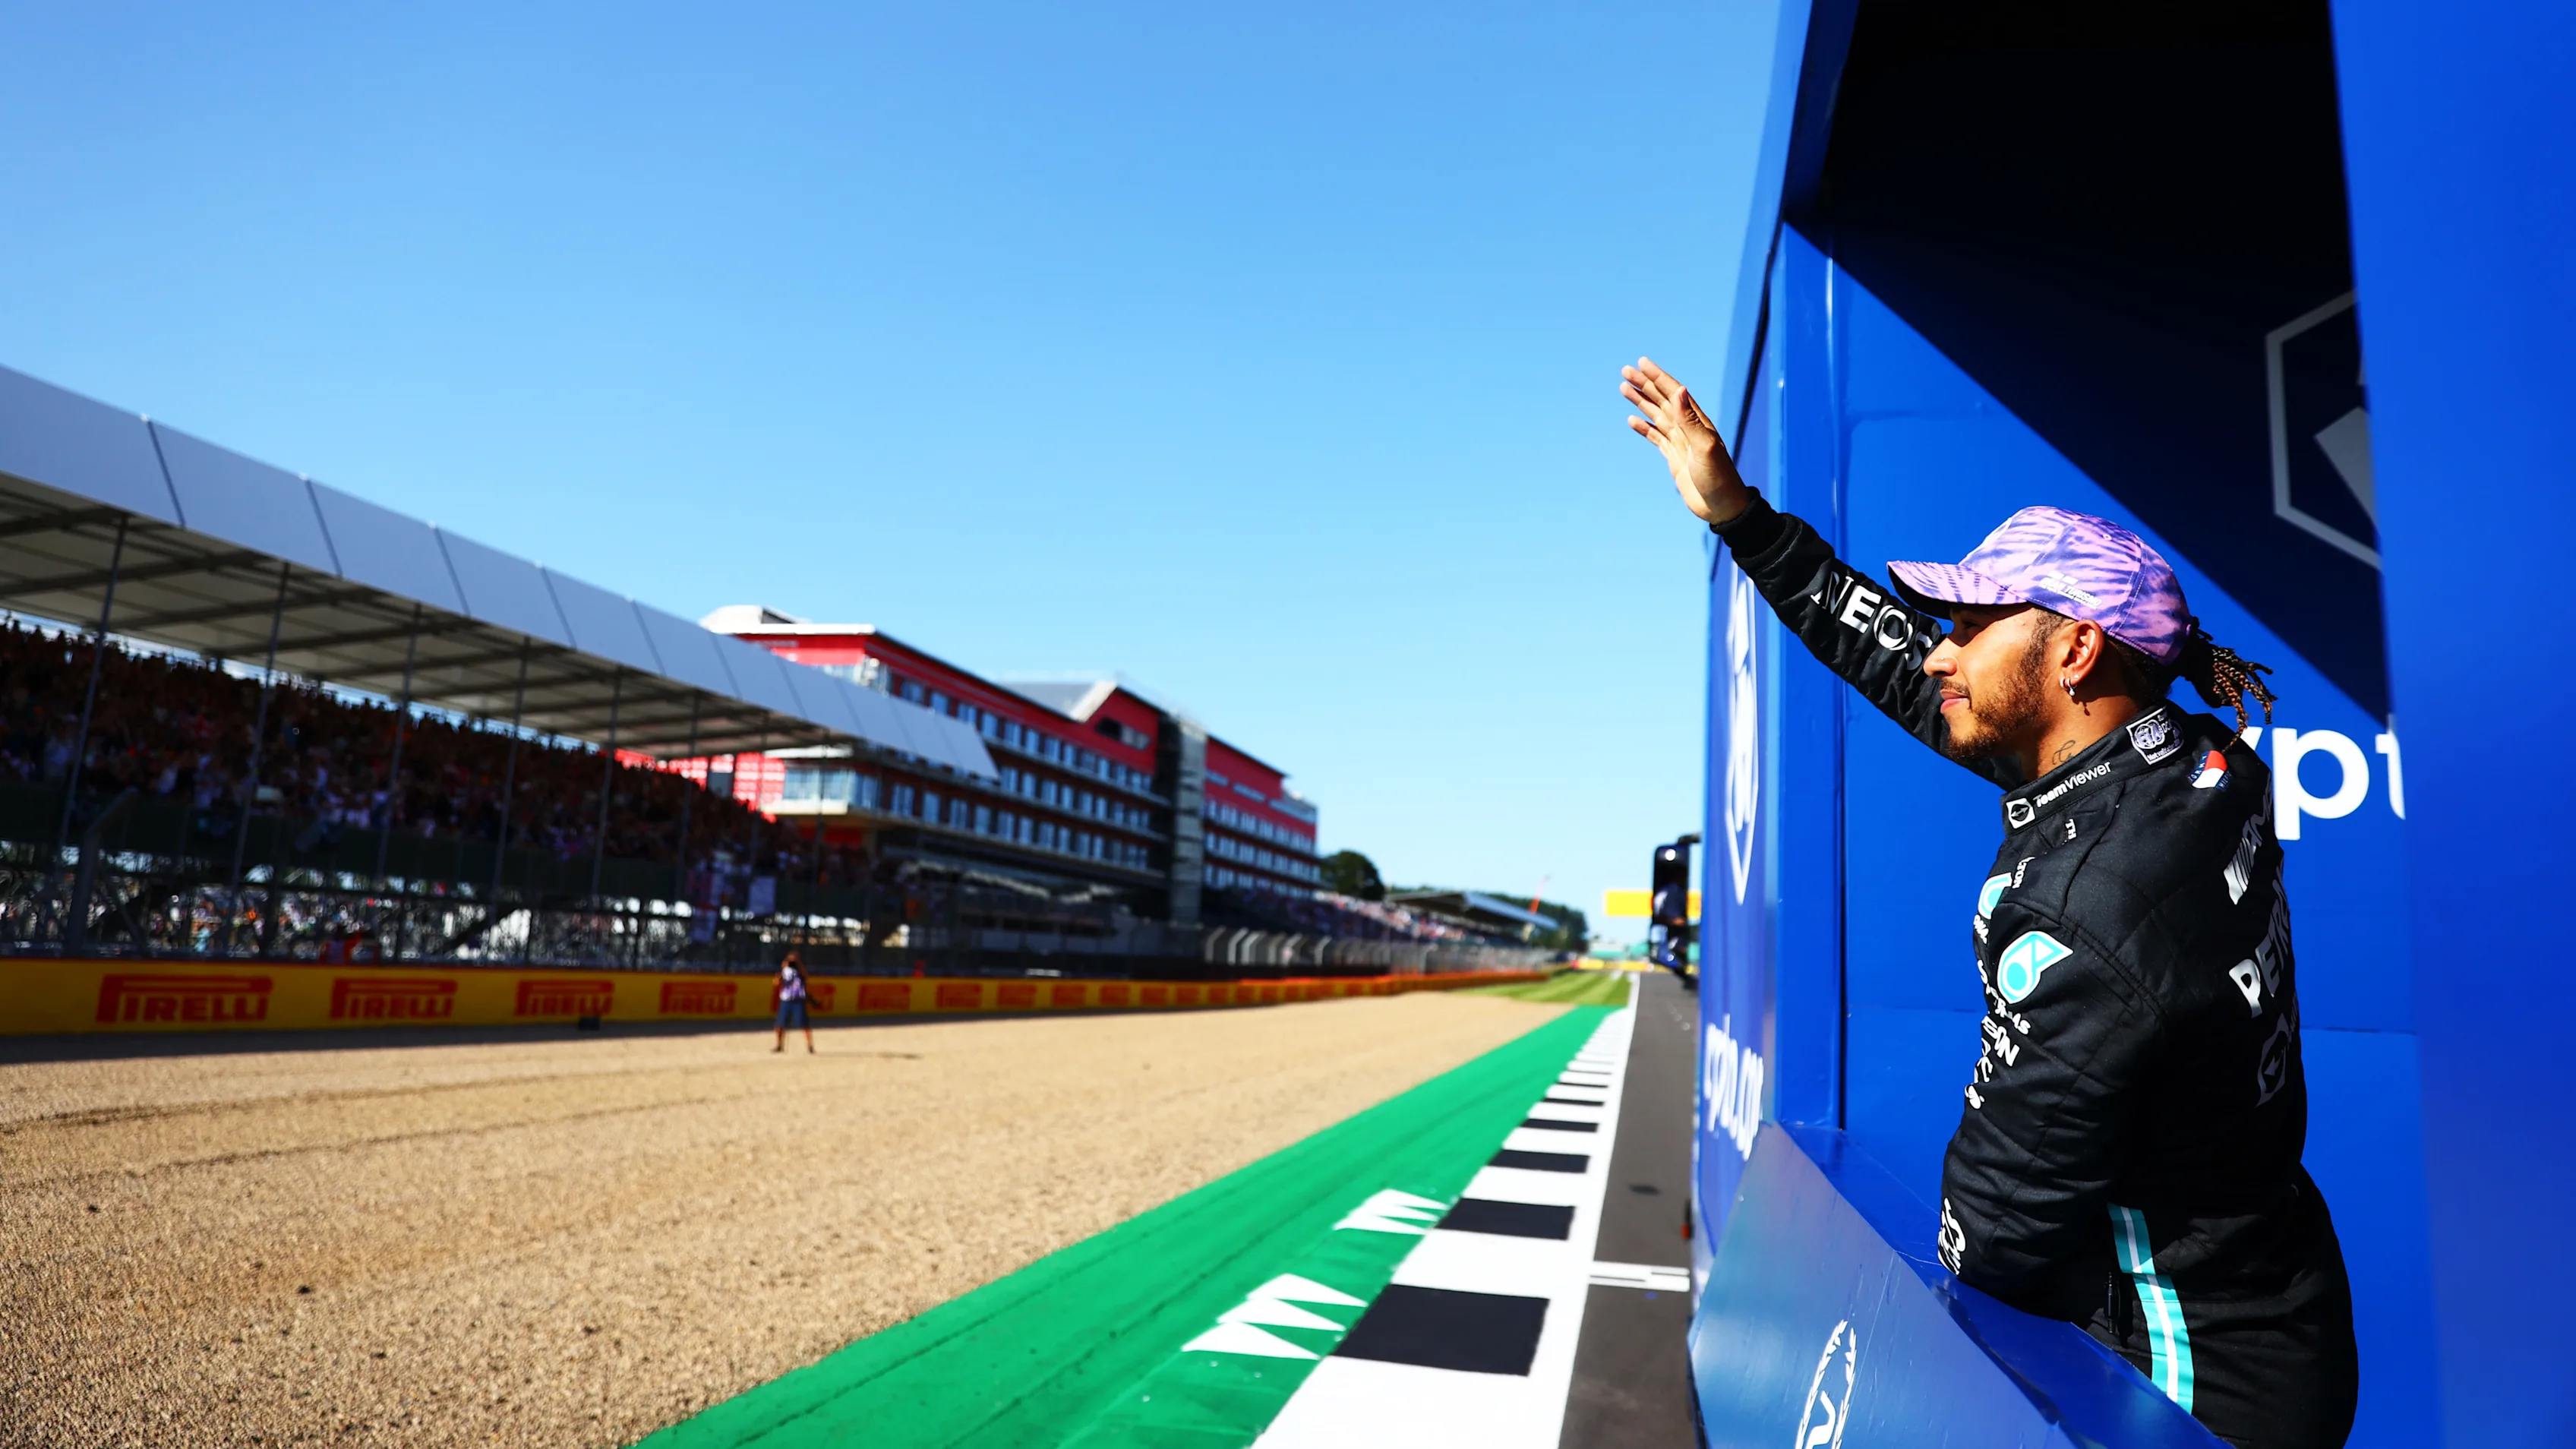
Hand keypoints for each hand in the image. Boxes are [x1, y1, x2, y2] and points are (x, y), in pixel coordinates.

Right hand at [1621, 357, 1748, 524]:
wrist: (1722, 506)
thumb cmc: (1719, 477)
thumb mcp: (1704, 447)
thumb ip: (1690, 420)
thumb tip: (1679, 390)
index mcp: (1697, 421)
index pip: (1674, 392)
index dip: (1658, 377)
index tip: (1642, 363)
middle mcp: (1688, 428)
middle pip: (1662, 400)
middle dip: (1644, 385)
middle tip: (1625, 371)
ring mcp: (1681, 442)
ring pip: (1656, 416)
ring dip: (1641, 402)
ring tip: (1624, 389)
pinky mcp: (1674, 457)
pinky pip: (1656, 437)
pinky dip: (1643, 428)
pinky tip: (1632, 420)